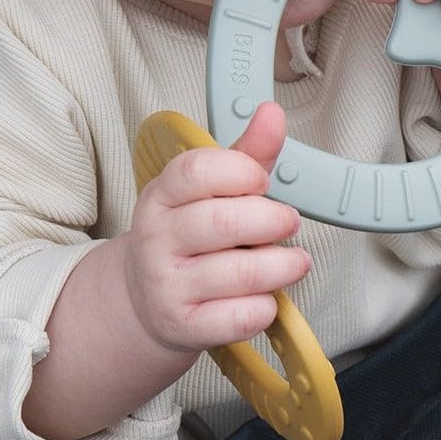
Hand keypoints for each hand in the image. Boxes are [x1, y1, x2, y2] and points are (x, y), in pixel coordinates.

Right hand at [124, 102, 309, 354]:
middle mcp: (157, 238)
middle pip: (226, 222)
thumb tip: (272, 113)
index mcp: (161, 194)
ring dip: (282, 266)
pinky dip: (266, 306)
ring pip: (242, 272)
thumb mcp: (210, 191)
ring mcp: (167, 284)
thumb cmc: (190, 237)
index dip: (242, 172)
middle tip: (288, 221)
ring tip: (292, 261)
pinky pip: (241, 316)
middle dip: (273, 221)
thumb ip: (247, 154)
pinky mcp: (183, 326)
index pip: (198, 171)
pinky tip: (266, 295)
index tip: (261, 180)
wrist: (147, 301)